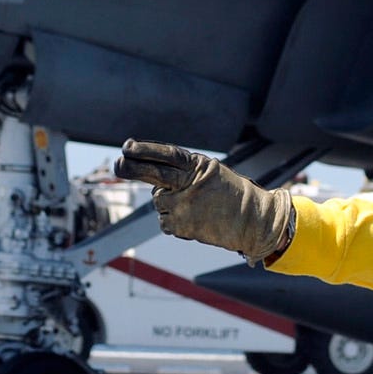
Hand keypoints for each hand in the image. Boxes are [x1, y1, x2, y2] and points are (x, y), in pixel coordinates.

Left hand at [116, 140, 295, 262]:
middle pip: (154, 174)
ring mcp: (185, 207)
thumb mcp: (211, 174)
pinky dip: (173, 221)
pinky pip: (164, 221)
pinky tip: (194, 219)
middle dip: (132, 168)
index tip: (126, 146)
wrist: (254, 222)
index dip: (145, 150)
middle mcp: (190, 185)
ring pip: (159, 202)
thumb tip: (152, 179)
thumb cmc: (232, 195)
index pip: (167, 155)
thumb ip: (184, 172)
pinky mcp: (182, 227)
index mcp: (198, 167)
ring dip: (168, 204)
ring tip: (194, 207)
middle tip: (118, 165)